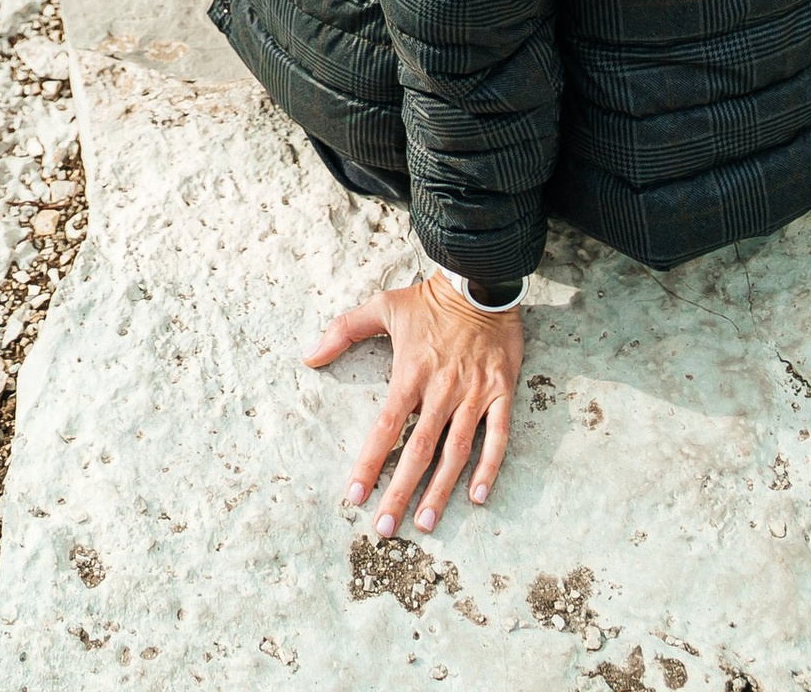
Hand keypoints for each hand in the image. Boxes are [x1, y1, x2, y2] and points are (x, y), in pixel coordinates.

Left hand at [305, 274, 523, 537]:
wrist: (479, 280)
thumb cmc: (427, 300)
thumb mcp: (382, 307)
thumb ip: (343, 330)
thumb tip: (309, 357)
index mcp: (410, 372)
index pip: (386, 426)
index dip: (371, 463)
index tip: (356, 496)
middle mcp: (441, 388)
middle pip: (419, 449)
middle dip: (401, 491)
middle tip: (387, 529)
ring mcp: (474, 393)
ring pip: (456, 450)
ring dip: (441, 489)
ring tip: (427, 522)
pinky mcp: (502, 391)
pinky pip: (498, 436)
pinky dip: (490, 467)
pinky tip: (478, 496)